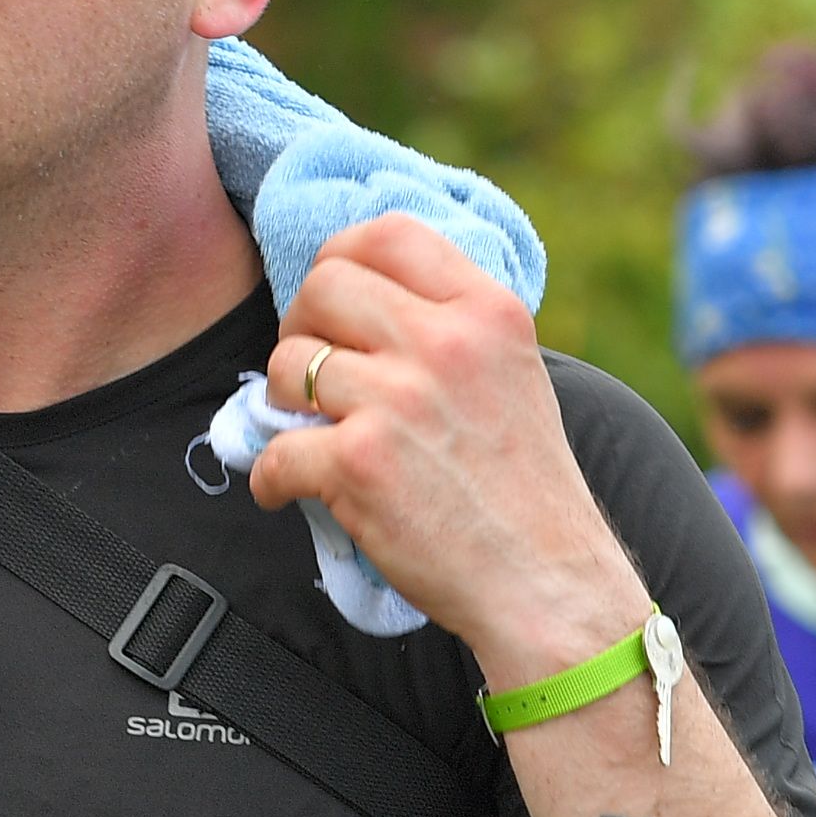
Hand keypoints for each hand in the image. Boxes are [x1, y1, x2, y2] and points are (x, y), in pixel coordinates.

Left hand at [251, 216, 644, 680]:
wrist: (545, 583)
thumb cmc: (524, 489)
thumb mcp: (511, 373)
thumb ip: (450, 327)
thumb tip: (358, 301)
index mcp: (487, 311)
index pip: (387, 233)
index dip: (340, 260)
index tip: (331, 304)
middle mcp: (445, 343)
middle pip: (324, 285)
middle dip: (300, 328)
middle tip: (310, 375)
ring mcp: (400, 401)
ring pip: (287, 363)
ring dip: (282, 403)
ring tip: (309, 434)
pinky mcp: (360, 464)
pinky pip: (274, 451)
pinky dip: (270, 480)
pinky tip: (291, 492)